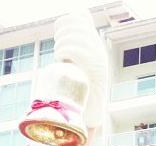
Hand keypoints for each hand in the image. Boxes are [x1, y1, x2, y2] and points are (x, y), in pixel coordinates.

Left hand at [53, 12, 106, 127]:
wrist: (89, 117)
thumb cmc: (77, 98)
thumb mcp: (74, 71)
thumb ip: (71, 57)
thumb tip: (60, 38)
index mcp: (93, 47)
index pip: (83, 17)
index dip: (66, 21)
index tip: (58, 34)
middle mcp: (98, 50)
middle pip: (77, 23)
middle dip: (62, 32)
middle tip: (59, 50)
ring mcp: (98, 59)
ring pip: (74, 36)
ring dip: (61, 44)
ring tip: (60, 57)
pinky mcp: (94, 70)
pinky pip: (74, 50)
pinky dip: (64, 52)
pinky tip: (63, 61)